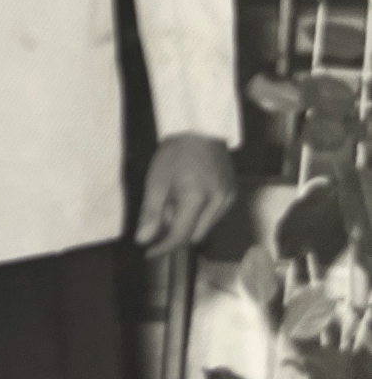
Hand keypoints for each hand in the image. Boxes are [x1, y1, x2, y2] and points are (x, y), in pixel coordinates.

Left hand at [136, 135, 235, 257]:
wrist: (200, 127)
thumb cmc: (174, 152)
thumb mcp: (156, 181)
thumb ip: (151, 213)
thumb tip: (143, 240)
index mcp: (196, 198)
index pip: (180, 236)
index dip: (163, 247)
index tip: (149, 251)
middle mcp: (218, 202)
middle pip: (195, 236)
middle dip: (176, 232)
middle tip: (163, 213)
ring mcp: (229, 198)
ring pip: (206, 228)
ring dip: (189, 224)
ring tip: (177, 200)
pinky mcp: (234, 194)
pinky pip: (215, 217)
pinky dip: (200, 215)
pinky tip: (191, 197)